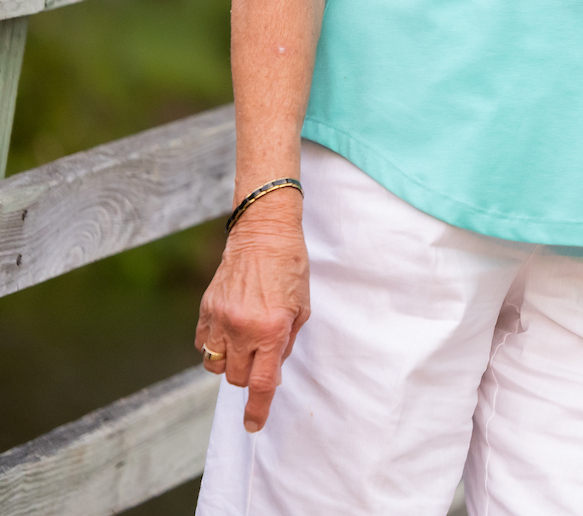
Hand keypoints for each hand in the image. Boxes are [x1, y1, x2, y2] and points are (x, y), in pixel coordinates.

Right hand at [194, 190, 310, 430]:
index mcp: (272, 330)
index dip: (258, 409)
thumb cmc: (290, 268)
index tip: (253, 426)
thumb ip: (286, 343)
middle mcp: (243, 329)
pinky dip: (214, 346)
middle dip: (250, 376)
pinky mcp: (205, 310)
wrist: (264, 234)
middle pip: (237, 378)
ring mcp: (220, 320)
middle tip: (262, 355)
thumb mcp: (302, 308)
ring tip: (245, 342)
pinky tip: (229, 330)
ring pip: (216, 366)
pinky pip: (203, 345)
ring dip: (231, 363)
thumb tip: (272, 371)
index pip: (262, 382)